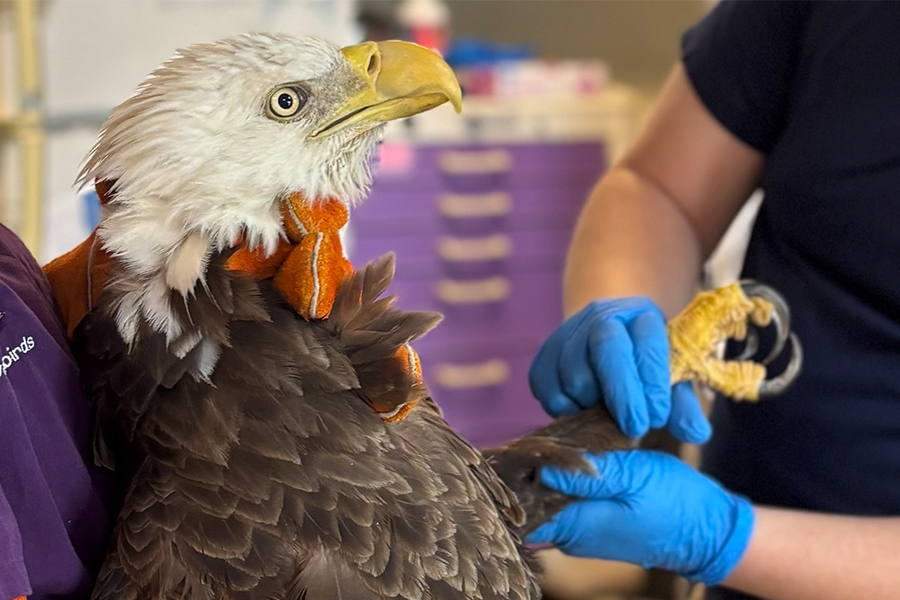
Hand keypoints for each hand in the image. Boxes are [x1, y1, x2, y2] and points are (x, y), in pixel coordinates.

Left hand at [527, 450, 754, 584]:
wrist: (707, 531)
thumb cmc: (675, 503)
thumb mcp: (634, 477)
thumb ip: (588, 474)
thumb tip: (542, 468)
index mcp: (576, 526)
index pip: (524, 507)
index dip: (514, 476)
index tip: (516, 447)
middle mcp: (570, 535)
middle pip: (532, 500)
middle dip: (532, 468)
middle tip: (539, 434)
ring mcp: (580, 533)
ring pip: (549, 498)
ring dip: (551, 471)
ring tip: (557, 440)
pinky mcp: (592, 525)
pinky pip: (567, 500)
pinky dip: (568, 479)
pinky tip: (574, 456)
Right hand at [529, 297, 710, 442]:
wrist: (605, 346)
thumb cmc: (643, 367)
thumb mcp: (670, 379)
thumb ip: (682, 405)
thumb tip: (696, 433)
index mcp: (641, 315)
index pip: (647, 340)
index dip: (652, 381)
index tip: (658, 416)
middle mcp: (602, 315)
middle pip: (606, 348)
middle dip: (622, 393)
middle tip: (635, 429)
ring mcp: (567, 332)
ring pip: (574, 373)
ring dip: (593, 404)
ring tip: (607, 414)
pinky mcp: (543, 355)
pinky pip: (547, 388)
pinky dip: (564, 407)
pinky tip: (582, 409)